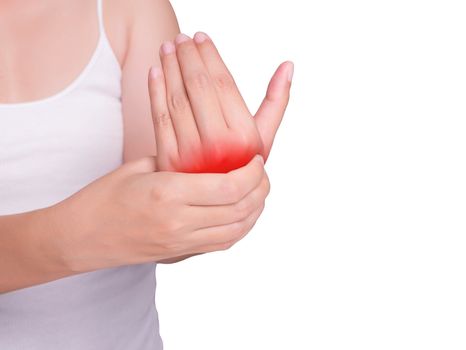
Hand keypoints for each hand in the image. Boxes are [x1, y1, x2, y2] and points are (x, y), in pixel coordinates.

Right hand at [53, 154, 268, 271]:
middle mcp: (179, 222)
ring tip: (257, 192)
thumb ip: (178, 161)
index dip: (252, 173)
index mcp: (168, 193)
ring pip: (237, 231)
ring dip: (255, 211)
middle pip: (240, 210)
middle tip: (262, 173)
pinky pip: (222, 244)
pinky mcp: (180, 255)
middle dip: (260, 190)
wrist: (81, 237)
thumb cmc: (104, 197)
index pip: (229, 187)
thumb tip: (210, 156)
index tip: (257, 160)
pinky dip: (240, 228)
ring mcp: (181, 243)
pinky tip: (242, 213)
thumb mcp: (140, 166)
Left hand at [148, 32, 292, 172]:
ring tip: (168, 47)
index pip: (223, 84)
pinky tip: (155, 71)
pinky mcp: (168, 160)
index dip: (210, 56)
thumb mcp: (262, 139)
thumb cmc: (240, 166)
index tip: (202, 38)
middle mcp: (218, 145)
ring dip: (170, 68)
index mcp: (244, 138)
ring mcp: (190, 154)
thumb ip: (275, 103)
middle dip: (188, 56)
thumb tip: (288, 66)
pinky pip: (159, 117)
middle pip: (199, 87)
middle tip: (182, 38)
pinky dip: (154, 91)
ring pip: (177, 98)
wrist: (215, 204)